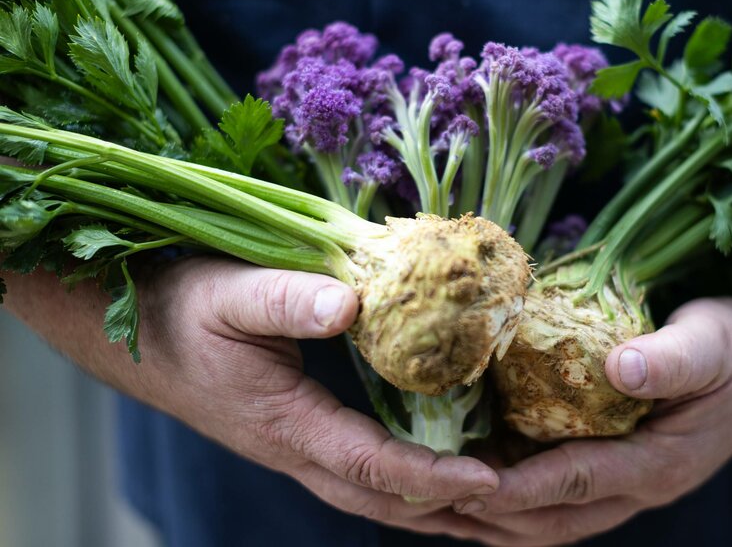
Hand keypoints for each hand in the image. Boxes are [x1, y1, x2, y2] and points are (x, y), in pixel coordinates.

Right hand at [16, 256, 502, 536]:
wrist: (139, 338)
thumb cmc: (185, 313)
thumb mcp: (229, 294)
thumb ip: (285, 300)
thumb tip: (348, 304)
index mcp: (286, 422)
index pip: (368, 463)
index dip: (429, 475)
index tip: (489, 480)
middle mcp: (298, 452)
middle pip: (384, 498)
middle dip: (452, 508)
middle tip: (522, 505)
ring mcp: (302, 452)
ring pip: (379, 497)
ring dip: (439, 509)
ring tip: (503, 508)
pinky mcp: (306, 440)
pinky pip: (369, 477)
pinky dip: (414, 487)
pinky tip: (448, 481)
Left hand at [452, 297, 731, 545]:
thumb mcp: (713, 344)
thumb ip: (671, 359)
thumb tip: (621, 368)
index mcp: (659, 463)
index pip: (575, 483)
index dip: (517, 486)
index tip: (460, 482)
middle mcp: (638, 485)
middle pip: (551, 519)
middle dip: (487, 514)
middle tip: (423, 497)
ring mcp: (628, 481)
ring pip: (550, 516)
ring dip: (494, 514)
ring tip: (433, 496)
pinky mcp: (619, 464)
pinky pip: (559, 493)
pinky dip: (516, 493)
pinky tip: (477, 472)